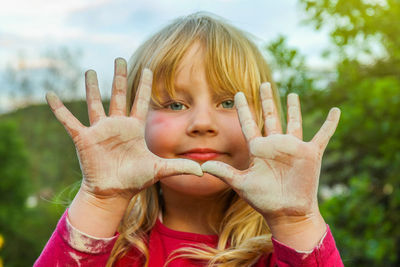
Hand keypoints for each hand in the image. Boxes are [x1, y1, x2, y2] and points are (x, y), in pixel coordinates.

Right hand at [46, 58, 201, 199]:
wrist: (114, 192)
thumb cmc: (135, 180)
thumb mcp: (159, 170)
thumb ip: (180, 167)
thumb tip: (204, 171)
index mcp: (134, 128)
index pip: (140, 101)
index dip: (144, 85)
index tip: (148, 68)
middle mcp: (117, 125)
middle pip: (119, 95)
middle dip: (120, 77)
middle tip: (120, 58)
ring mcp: (100, 130)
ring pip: (95, 103)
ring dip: (92, 87)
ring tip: (90, 70)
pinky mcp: (84, 138)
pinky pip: (69, 120)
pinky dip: (59, 108)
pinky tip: (49, 94)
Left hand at [201, 83, 339, 223]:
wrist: (286, 212)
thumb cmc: (263, 200)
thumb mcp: (241, 183)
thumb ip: (224, 172)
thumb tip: (202, 166)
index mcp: (258, 149)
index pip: (249, 123)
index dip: (243, 108)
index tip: (236, 93)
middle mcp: (274, 144)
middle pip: (270, 116)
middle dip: (266, 100)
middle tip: (263, 83)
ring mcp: (293, 147)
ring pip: (293, 121)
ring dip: (293, 107)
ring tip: (292, 94)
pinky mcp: (310, 153)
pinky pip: (323, 134)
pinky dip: (330, 123)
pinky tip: (337, 111)